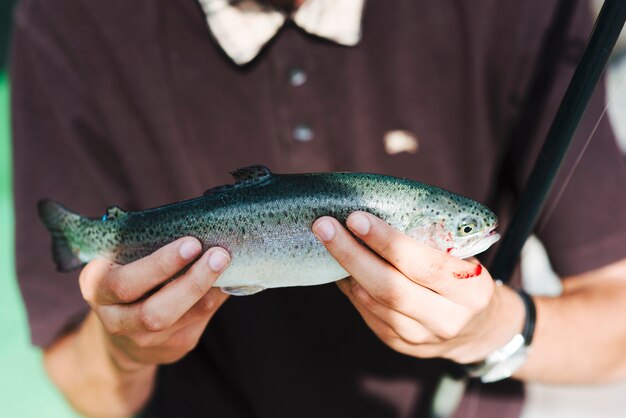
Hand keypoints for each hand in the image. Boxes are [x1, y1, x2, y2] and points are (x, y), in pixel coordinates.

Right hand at [79, 237, 229, 370]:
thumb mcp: (120, 264)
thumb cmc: (127, 282)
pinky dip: (216, 299)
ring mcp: (144, 340)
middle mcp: (117, 321)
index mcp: (97, 289)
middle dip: (191, 282)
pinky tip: (228, 281)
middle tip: (218, 255)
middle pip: (154, 312)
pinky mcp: (172, 347)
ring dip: (209, 290)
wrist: (120, 337)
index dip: (160, 265)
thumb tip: (199, 228)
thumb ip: (146, 249)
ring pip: (182, 319)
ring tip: (227, 264)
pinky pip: (199, 322)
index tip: (192, 244)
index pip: (125, 283)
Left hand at [312, 212, 524, 363]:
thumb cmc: (466, 278)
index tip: (356, 218)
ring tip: (327, 240)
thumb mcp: (465, 257)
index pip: (424, 265)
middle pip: (390, 288)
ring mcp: (422, 337)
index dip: (388, 242)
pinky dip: (350, 287)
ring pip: (374, 302)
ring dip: (345, 269)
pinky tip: (340, 266)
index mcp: (471, 289)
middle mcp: (447, 318)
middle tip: (325, 226)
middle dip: (352, 254)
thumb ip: (429, 240)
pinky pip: (367, 312)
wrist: (480, 330)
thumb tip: (373, 213)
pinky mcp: (400, 344)